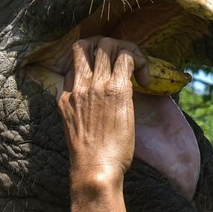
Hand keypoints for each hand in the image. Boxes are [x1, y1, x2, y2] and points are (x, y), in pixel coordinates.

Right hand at [57, 37, 148, 211]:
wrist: (94, 168)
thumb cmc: (89, 155)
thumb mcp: (73, 125)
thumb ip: (79, 106)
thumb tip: (96, 101)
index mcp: (66, 93)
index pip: (75, 56)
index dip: (94, 54)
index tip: (109, 67)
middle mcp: (79, 84)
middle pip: (90, 43)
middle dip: (111, 46)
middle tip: (127, 62)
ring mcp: (97, 85)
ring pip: (109, 44)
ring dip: (128, 49)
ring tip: (138, 67)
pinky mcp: (117, 89)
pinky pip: (128, 58)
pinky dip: (140, 60)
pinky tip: (146, 79)